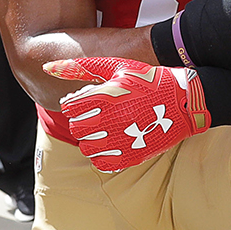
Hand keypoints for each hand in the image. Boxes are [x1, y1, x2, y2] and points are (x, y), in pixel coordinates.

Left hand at [45, 56, 210, 172]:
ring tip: (103, 129)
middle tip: (94, 115)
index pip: (69, 107)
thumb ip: (79, 67)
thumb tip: (46, 67)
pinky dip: (102, 154)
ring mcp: (123, 140)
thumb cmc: (147, 81)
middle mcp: (113, 120)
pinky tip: (112, 142)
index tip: (84, 101)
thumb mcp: (115, 66)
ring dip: (90, 138)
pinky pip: (102, 163)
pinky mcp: (132, 156)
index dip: (74, 104)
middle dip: (81, 121)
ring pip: (86, 147)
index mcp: (107, 96)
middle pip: (76, 128)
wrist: (184, 101)